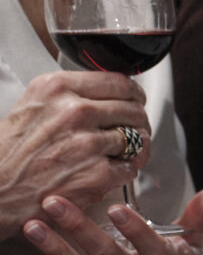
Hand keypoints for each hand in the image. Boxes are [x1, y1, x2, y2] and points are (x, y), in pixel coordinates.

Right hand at [0, 71, 151, 223]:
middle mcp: (74, 111)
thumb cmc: (10, 152)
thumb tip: (107, 94)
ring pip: (136, 138)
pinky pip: (131, 167)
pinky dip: (125, 170)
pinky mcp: (97, 173)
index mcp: (57, 88)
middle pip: (133, 109)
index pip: (118, 81)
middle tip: (135, 130)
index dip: (133, 94)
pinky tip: (110, 171)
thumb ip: (68, 96)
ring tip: (121, 153)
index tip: (135, 100)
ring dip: (135, 147)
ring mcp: (88, 143)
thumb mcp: (33, 106)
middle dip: (138, 122)